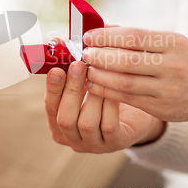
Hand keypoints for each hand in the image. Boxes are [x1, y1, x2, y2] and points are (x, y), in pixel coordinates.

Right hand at [45, 61, 164, 152]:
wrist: (137, 107)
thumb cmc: (104, 91)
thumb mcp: (85, 79)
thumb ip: (70, 62)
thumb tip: (57, 42)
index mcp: (59, 123)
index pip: (50, 106)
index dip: (52, 88)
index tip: (56, 69)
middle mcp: (73, 138)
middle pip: (65, 118)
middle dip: (71, 89)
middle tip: (79, 65)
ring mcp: (93, 145)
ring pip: (87, 122)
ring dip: (93, 94)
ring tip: (100, 74)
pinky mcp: (115, 144)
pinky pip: (109, 125)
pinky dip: (110, 104)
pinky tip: (115, 88)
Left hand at [82, 27, 187, 127]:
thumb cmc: (183, 60)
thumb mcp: (170, 42)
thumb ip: (138, 36)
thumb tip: (100, 28)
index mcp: (175, 43)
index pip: (134, 36)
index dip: (107, 36)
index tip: (89, 36)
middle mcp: (174, 66)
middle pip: (127, 61)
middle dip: (100, 56)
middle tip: (84, 54)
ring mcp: (168, 90)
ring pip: (125, 83)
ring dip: (99, 75)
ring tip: (86, 69)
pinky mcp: (162, 109)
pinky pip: (128, 99)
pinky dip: (106, 92)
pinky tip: (94, 85)